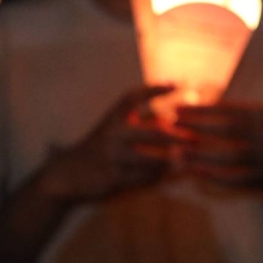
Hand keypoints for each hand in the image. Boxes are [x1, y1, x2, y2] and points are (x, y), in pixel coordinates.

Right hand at [39, 85, 176, 204]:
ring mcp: (111, 156)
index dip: (154, 90)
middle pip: (153, 132)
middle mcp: (112, 134)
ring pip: (150, 158)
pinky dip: (157, 176)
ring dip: (170, 160)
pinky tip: (168, 175)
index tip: (177, 85)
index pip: (133, 98)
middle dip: (178, 135)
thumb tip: (175, 108)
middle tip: (195, 137)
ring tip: (185, 158)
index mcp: (113, 118)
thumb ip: (141, 119)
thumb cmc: (102, 146)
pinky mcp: (112, 177)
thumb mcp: (115, 127)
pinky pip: (142, 178)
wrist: (68, 174)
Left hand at [173, 102, 262, 190]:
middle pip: (227, 130)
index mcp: (259, 115)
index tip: (175, 109)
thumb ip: (222, 112)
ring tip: (175, 152)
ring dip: (200, 154)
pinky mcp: (260, 177)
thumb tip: (187, 103)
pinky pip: (233, 177)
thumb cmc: (254, 135)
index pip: (227, 110)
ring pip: (229, 155)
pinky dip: (211, 175)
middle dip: (197, 127)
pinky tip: (192, 172)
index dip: (200, 110)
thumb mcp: (247, 117)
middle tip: (170, 127)